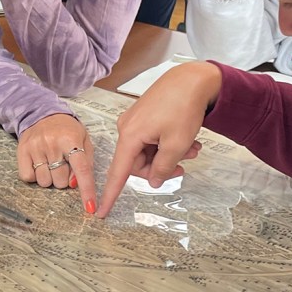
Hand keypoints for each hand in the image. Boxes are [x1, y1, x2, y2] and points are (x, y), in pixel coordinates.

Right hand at [18, 113, 96, 213]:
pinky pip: (27, 177)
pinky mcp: (22, 151)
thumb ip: (86, 162)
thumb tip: (75, 185)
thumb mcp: (83, 140)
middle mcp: (52, 143)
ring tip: (50, 163)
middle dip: (64, 178)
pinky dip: (34, 176)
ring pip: (44, 182)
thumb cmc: (67, 130)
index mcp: (71, 139)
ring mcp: (35, 147)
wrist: (42, 114)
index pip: (81, 169)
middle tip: (62, 165)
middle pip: (61, 181)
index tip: (90, 208)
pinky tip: (39, 164)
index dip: (87, 190)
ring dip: (50, 178)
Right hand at [96, 61, 221, 217]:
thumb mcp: (176, 144)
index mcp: (130, 136)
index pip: (118, 172)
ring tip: (192, 148)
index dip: (110, 194)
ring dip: (169, 154)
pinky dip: (167, 143)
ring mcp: (135, 121)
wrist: (191, 79)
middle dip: (161, 167)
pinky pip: (151, 139)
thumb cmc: (182, 107)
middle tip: (185, 164)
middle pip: (138, 163)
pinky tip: (186, 139)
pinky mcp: (143, 116)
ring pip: (148, 151)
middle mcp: (127, 127)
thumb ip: (163, 167)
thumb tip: (153, 180)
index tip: (99, 212)